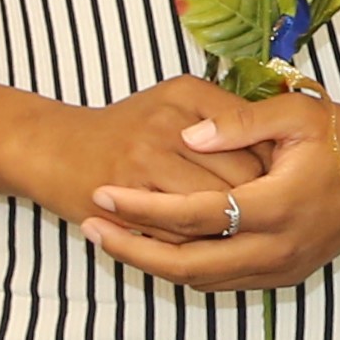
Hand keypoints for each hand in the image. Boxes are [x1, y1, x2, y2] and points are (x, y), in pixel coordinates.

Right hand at [22, 80, 262, 231]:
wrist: (57, 150)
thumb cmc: (128, 127)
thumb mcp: (176, 99)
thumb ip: (225, 112)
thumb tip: (277, 145)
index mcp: (187, 95)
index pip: (253, 135)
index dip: (274, 166)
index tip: (283, 183)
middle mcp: (167, 124)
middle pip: (240, 175)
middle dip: (259, 201)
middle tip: (271, 217)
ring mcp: (145, 162)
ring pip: (213, 209)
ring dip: (232, 228)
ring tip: (245, 235)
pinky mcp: (126, 200)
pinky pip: (179, 232)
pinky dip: (199, 243)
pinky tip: (209, 244)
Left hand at [87, 90, 339, 291]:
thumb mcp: (296, 113)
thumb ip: (238, 125)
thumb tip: (186, 135)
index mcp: (279, 206)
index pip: (194, 215)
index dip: (142, 208)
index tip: (101, 193)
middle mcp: (280, 247)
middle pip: (188, 266)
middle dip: (133, 250)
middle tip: (88, 229)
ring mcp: (285, 267)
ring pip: (204, 281)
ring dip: (155, 264)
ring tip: (112, 239)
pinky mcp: (288, 274)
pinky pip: (225, 281)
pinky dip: (186, 268)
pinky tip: (158, 247)